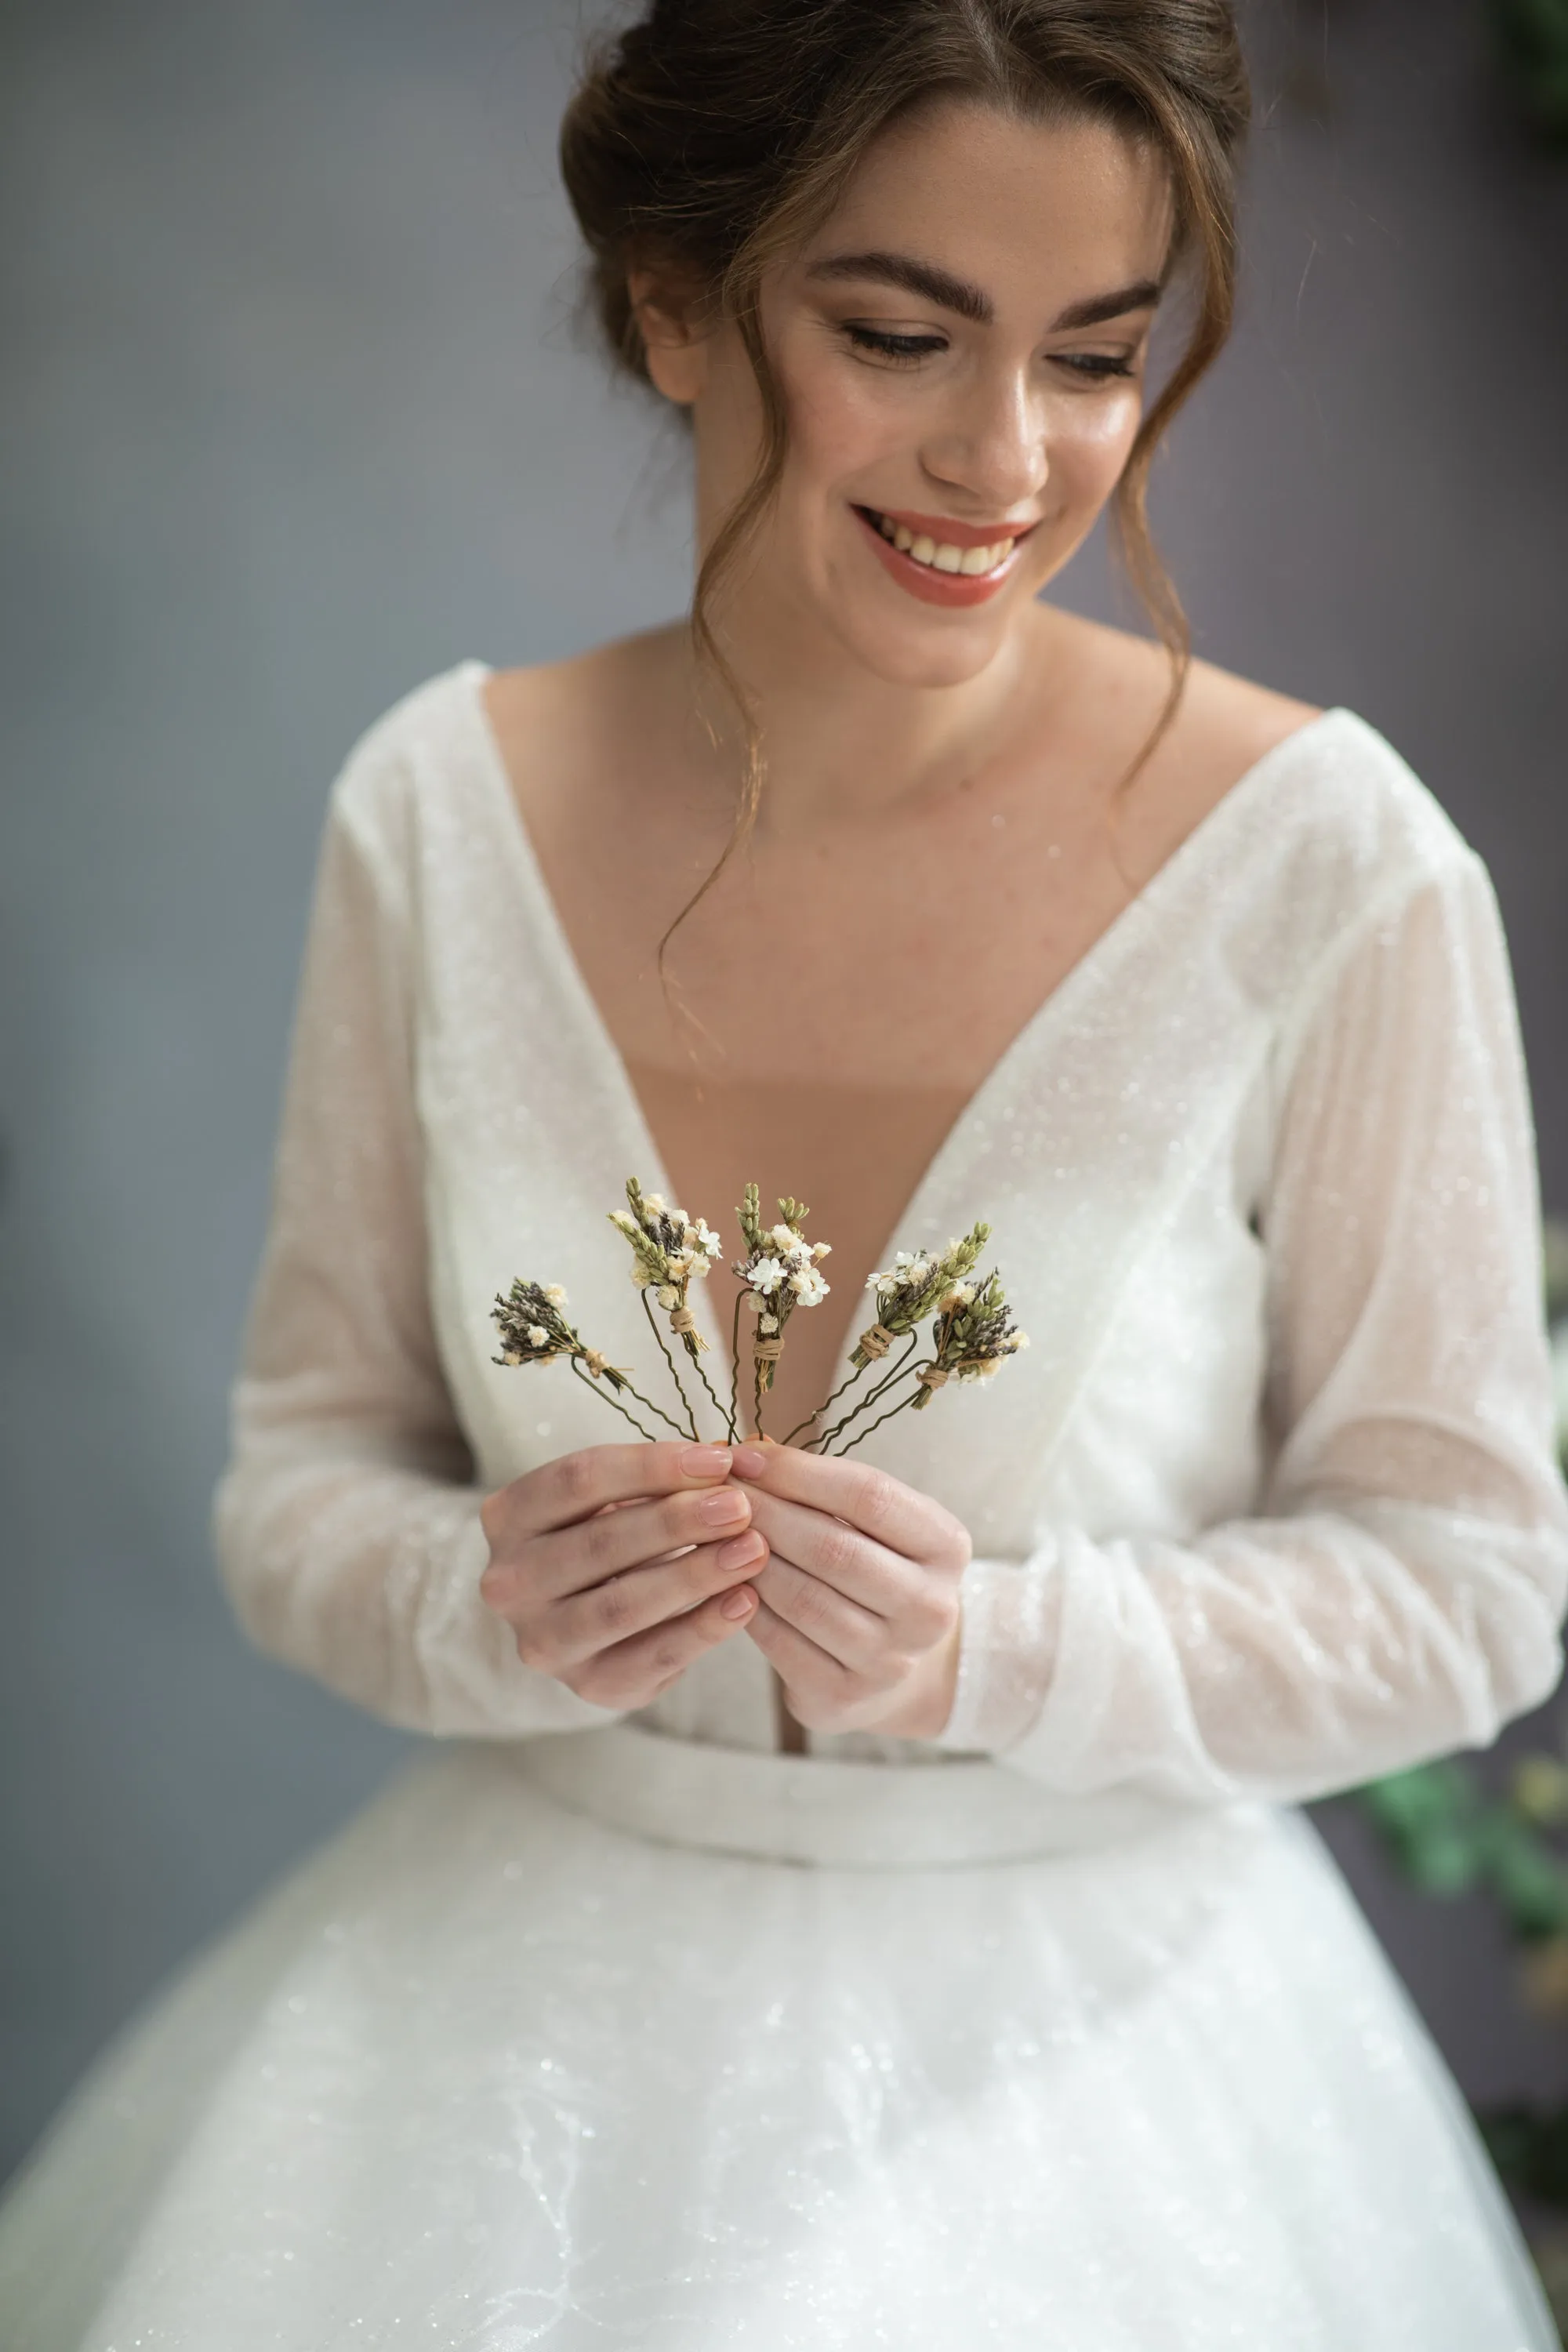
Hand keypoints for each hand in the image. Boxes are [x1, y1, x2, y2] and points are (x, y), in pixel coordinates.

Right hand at [478, 1442, 767, 1709]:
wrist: (589, 1622)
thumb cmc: (608, 1540)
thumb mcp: (614, 1500)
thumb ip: (657, 1483)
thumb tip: (726, 1463)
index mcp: (509, 1516)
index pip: (578, 1480)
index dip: (652, 1466)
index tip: (719, 1461)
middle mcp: (510, 1581)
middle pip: (599, 1543)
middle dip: (677, 1521)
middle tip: (740, 1507)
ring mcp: (543, 1640)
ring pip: (620, 1606)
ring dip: (694, 1574)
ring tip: (752, 1550)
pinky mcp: (587, 1684)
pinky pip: (650, 1657)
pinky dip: (702, 1628)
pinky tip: (745, 1601)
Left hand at [728, 1444, 969, 1738]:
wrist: (890, 1667)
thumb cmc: (871, 1568)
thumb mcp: (870, 1523)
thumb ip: (820, 1487)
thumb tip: (746, 1452)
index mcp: (947, 1547)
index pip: (869, 1495)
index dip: (799, 1472)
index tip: (745, 1455)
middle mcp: (930, 1607)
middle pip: (834, 1547)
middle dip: (765, 1512)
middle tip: (716, 1491)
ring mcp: (891, 1660)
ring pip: (802, 1597)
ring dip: (747, 1559)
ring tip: (713, 1532)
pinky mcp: (844, 1697)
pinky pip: (779, 1642)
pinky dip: (742, 1604)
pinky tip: (720, 1580)